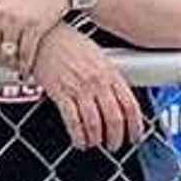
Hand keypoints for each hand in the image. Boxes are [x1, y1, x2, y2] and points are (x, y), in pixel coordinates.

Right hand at [27, 29, 144, 151]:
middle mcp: (97, 81)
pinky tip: (79, 142)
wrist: (45, 35)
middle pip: (114, 118)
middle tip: (115, 145)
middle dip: (116, 138)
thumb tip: (119, 98)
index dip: (135, 126)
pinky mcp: (60, 93)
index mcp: (110, 73)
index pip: (130, 105)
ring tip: (95, 144)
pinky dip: (78, 137)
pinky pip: (73, 122)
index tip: (135, 136)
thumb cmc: (69, 44)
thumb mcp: (98, 57)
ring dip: (97, 140)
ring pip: (94, 124)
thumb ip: (109, 77)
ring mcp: (79, 88)